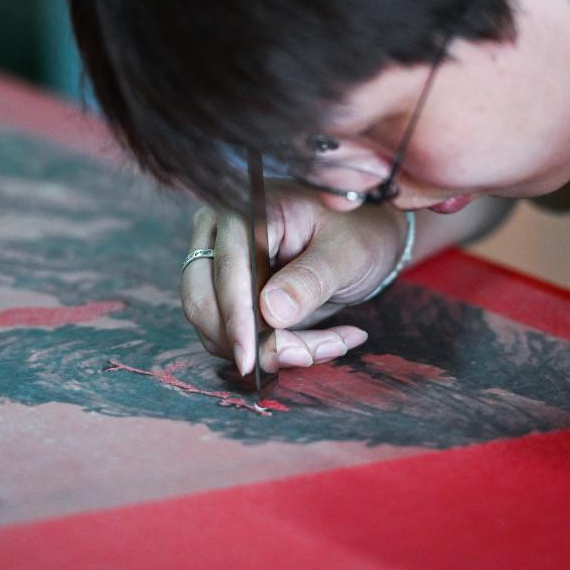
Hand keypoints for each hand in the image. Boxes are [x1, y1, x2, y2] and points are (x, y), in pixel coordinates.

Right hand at [179, 183, 408, 374]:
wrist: (365, 235)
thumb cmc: (358, 232)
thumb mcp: (347, 254)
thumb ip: (311, 280)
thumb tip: (270, 312)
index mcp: (246, 211)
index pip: (226, 269)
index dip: (236, 317)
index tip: (249, 358)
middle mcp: (219, 234)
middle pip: (204, 301)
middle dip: (250, 341)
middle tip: (305, 355)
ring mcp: (218, 264)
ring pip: (215, 326)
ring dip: (266, 349)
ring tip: (327, 344)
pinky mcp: (228, 294)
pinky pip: (231, 335)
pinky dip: (270, 349)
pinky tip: (317, 343)